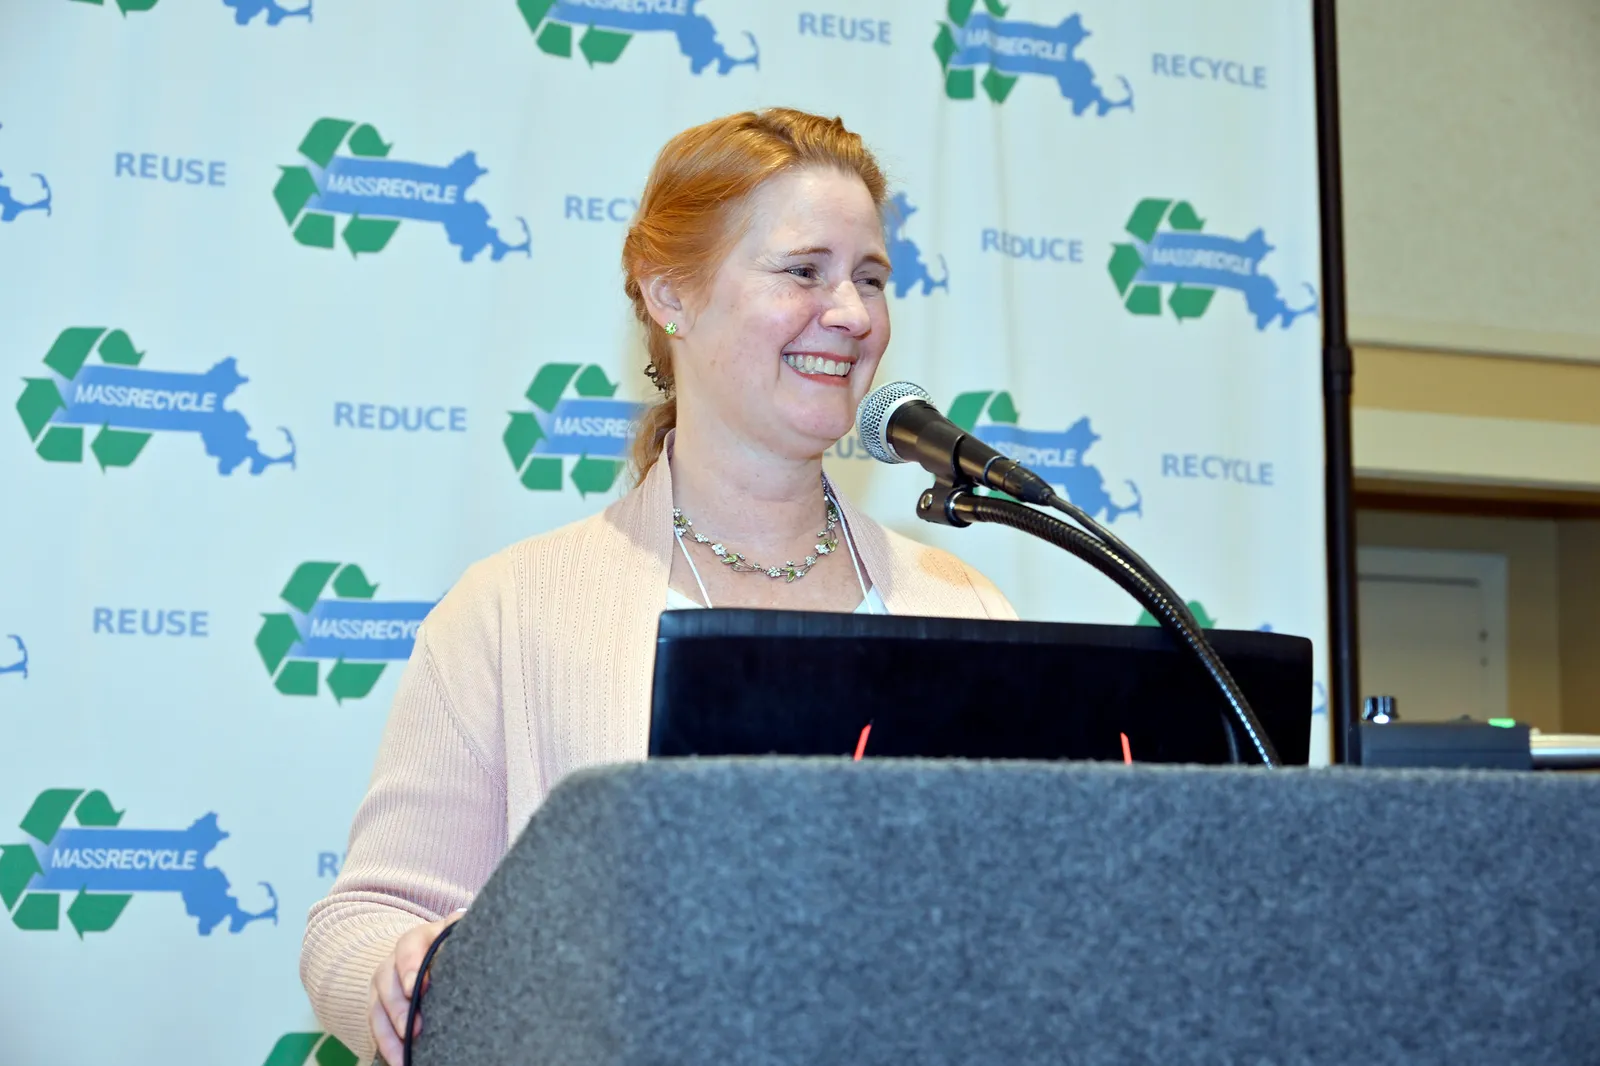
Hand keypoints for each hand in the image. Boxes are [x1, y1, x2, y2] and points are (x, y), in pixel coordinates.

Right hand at [369, 910, 464, 1064]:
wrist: (433, 953)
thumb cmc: (453, 945)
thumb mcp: (457, 935)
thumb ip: (464, 933)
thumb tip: (481, 932)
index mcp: (418, 938)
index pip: (409, 947)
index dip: (410, 966)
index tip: (417, 989)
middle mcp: (394, 960)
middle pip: (387, 981)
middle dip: (399, 1008)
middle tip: (415, 1030)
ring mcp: (384, 984)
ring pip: (377, 1008)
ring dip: (390, 1034)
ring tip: (405, 1054)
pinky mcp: (378, 1005)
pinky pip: (376, 1027)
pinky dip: (386, 1045)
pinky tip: (400, 1061)